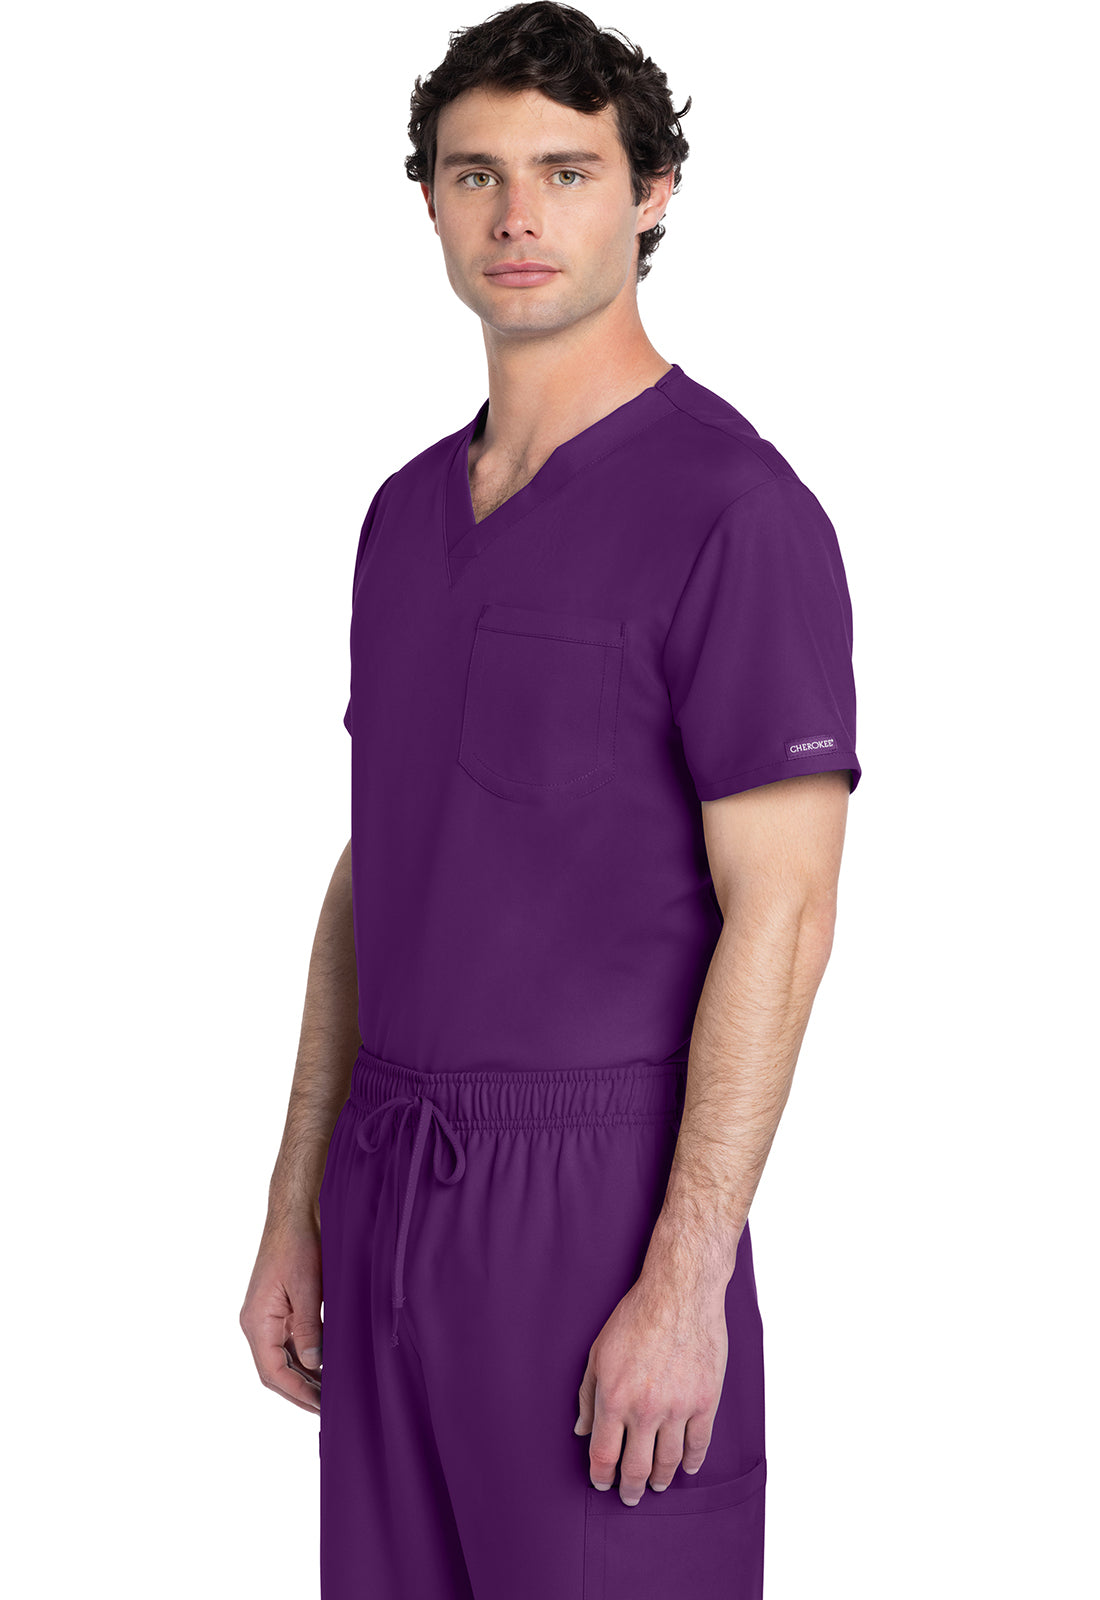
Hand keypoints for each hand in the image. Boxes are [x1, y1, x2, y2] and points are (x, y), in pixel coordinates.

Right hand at [240, 1216, 323, 1413]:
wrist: (294, 1213)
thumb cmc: (298, 1244)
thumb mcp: (307, 1288)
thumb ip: (307, 1329)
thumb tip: (313, 1366)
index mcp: (256, 1322)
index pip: (272, 1372)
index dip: (297, 1393)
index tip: (321, 1408)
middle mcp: (255, 1324)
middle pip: (273, 1372)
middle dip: (299, 1391)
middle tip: (328, 1408)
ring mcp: (265, 1317)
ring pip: (279, 1360)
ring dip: (301, 1378)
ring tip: (328, 1394)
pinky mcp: (276, 1309)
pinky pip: (286, 1344)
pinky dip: (302, 1359)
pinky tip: (323, 1367)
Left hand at [574, 1265, 728, 1504]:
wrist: (680, 1293)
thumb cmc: (635, 1317)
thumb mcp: (598, 1352)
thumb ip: (587, 1395)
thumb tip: (581, 1430)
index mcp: (614, 1398)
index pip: (604, 1454)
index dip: (601, 1476)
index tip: (602, 1483)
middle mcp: (645, 1409)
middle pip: (636, 1467)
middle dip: (630, 1487)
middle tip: (629, 1496)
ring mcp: (678, 1408)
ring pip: (669, 1462)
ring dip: (661, 1479)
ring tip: (657, 1485)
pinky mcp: (706, 1401)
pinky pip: (699, 1444)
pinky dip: (692, 1462)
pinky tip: (686, 1468)